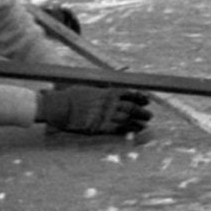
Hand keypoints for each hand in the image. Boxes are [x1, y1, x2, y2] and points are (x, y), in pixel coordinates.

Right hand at [35, 83, 150, 135]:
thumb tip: (116, 79)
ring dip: (138, 122)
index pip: (129, 93)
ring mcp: (105, 115)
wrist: (61, 107)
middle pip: (131, 107)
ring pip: (128, 119)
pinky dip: (128, 130)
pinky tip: (134, 131)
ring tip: (145, 124)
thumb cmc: (73, 95)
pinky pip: (118, 129)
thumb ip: (104, 85)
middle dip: (142, 111)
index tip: (147, 99)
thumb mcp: (90, 86)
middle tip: (150, 115)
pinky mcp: (100, 127)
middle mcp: (109, 103)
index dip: (139, 97)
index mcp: (107, 91)